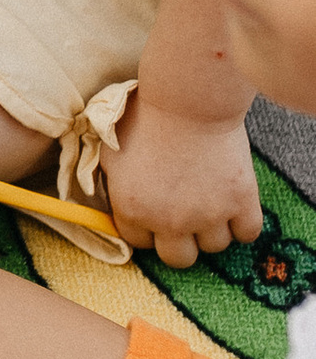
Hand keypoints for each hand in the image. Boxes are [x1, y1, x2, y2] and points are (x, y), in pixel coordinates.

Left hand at [103, 93, 263, 267]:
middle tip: (186, 216)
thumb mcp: (110, 150)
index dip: (148, 229)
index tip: (157, 214)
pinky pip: (247, 233)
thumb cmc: (146, 116)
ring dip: (213, 228)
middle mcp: (168, 221)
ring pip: (214, 247)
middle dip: (181, 240)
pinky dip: (243, 222)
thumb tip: (111, 201)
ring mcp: (207, 215)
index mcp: (132, 209)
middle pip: (178, 259)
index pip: (139, 244)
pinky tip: (235, 203)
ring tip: (210, 200)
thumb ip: (111, 182)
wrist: (188, 99)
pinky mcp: (240, 203)